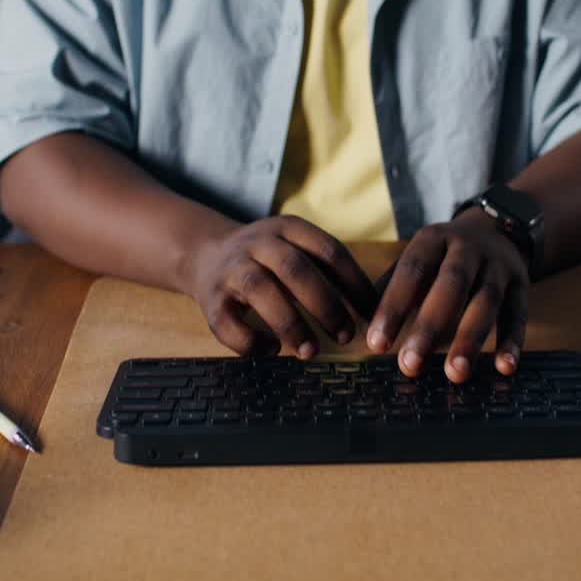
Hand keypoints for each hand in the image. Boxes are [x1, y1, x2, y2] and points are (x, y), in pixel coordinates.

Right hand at [185, 216, 378, 359]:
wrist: (205, 254)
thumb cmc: (269, 261)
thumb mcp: (298, 250)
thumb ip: (329, 272)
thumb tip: (374, 312)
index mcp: (288, 228)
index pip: (329, 250)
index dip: (354, 284)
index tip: (373, 314)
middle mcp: (258, 243)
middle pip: (295, 268)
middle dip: (325, 305)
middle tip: (346, 336)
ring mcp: (231, 269)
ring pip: (260, 290)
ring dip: (290, 324)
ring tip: (311, 352)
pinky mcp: (210, 299)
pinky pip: (228, 322)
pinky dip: (251, 341)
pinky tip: (271, 349)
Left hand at [367, 208, 529, 382]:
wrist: (498, 229)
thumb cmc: (443, 255)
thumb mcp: (417, 257)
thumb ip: (391, 287)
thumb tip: (359, 323)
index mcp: (433, 239)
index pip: (411, 271)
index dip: (393, 307)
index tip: (376, 344)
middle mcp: (468, 248)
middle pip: (451, 284)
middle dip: (430, 326)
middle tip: (410, 365)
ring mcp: (499, 265)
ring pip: (486, 301)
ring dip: (471, 339)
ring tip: (455, 374)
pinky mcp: (522, 284)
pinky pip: (519, 314)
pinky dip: (513, 341)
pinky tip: (504, 368)